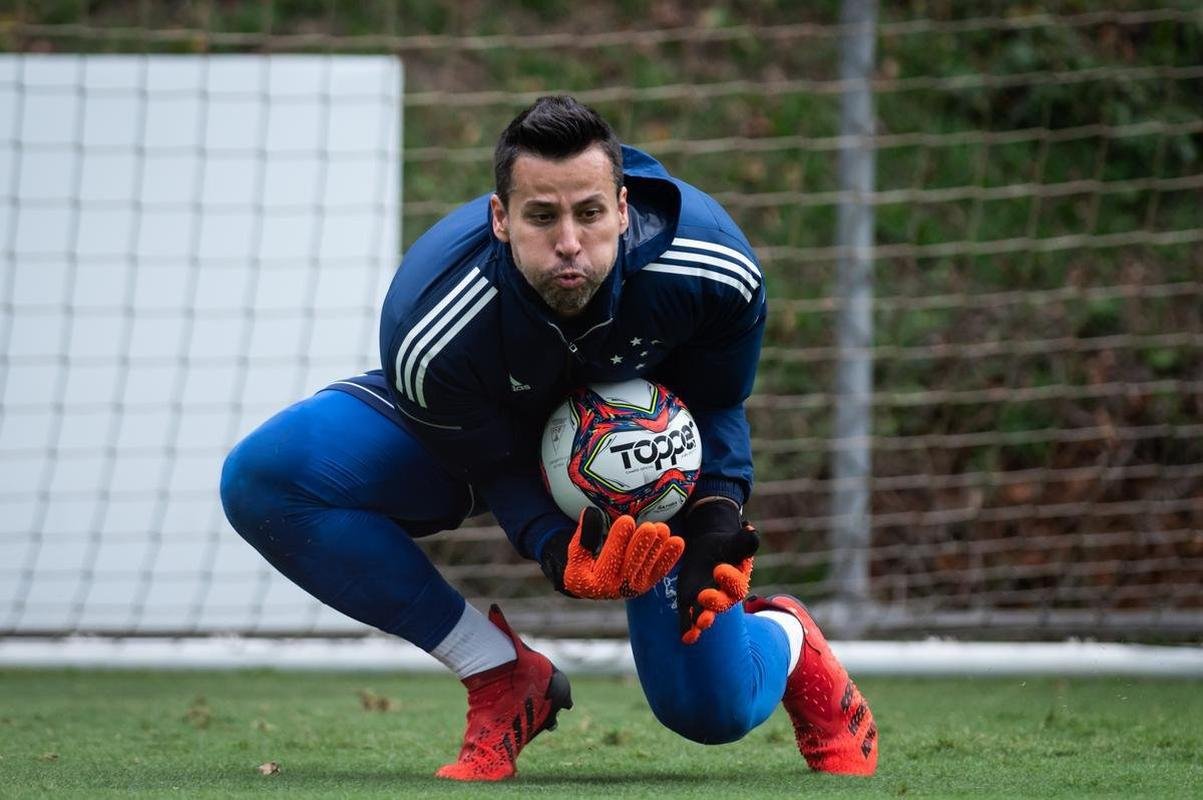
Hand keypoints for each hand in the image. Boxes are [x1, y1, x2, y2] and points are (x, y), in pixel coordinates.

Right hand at [542, 507, 683, 599]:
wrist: (593, 586)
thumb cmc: (583, 567)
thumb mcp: (576, 555)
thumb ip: (583, 536)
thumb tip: (590, 513)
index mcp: (596, 583)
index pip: (609, 559)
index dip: (618, 540)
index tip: (626, 521)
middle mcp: (617, 589)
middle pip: (632, 565)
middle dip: (641, 545)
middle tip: (649, 528)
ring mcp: (635, 588)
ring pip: (648, 567)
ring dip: (657, 548)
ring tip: (663, 529)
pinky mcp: (647, 584)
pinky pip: (660, 571)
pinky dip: (669, 557)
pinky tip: (677, 542)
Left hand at [677, 498, 757, 644]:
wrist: (708, 551)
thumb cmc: (724, 546)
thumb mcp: (732, 542)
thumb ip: (742, 542)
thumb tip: (751, 531)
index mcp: (737, 580)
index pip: (736, 582)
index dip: (729, 578)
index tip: (720, 568)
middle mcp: (724, 596)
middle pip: (722, 602)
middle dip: (715, 601)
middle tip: (705, 596)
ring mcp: (707, 603)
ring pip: (707, 613)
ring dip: (704, 619)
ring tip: (699, 622)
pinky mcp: (691, 605)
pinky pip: (690, 620)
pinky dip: (688, 630)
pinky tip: (686, 638)